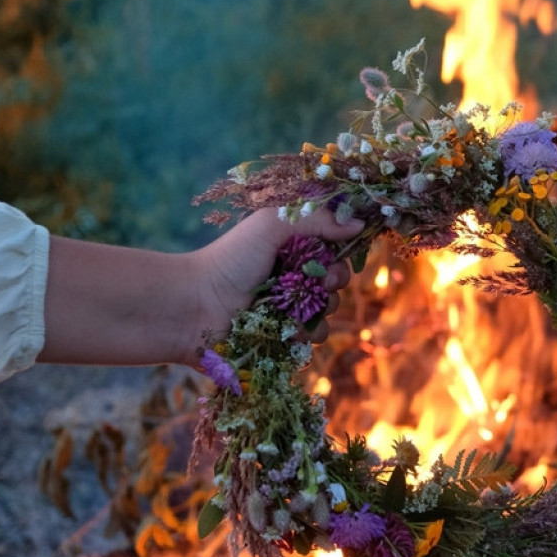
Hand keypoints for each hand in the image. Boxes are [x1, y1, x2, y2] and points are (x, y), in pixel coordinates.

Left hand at [39, 208, 364, 367]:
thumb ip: (317, 219)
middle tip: (321, 278)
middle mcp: (292, 276)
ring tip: (301, 305)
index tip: (345, 247)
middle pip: (337, 278)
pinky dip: (306, 332)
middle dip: (335, 278)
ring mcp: (289, 308)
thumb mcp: (272, 225)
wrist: (195, 308)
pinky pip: (314, 337)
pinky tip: (288, 328)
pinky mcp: (284, 338)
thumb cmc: (230, 260)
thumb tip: (361, 222)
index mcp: (290, 246)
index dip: (343, 248)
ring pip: (329, 310)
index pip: (333, 245)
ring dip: (322, 307)